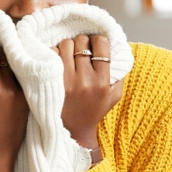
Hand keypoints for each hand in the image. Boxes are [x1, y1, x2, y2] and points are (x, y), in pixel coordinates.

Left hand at [54, 34, 123, 154]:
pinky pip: (51, 53)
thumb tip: (118, 50)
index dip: (98, 40)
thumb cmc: (94, 111)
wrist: (72, 131)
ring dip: (68, 46)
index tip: (95, 44)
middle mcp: (84, 80)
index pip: (101, 45)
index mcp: (102, 82)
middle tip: (81, 50)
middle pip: (82, 41)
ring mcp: (66, 80)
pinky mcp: (51, 81)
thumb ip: (119, 75)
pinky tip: (58, 62)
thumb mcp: (114, 96)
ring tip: (69, 55)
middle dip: (82, 42)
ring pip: (66, 44)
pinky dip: (54, 54)